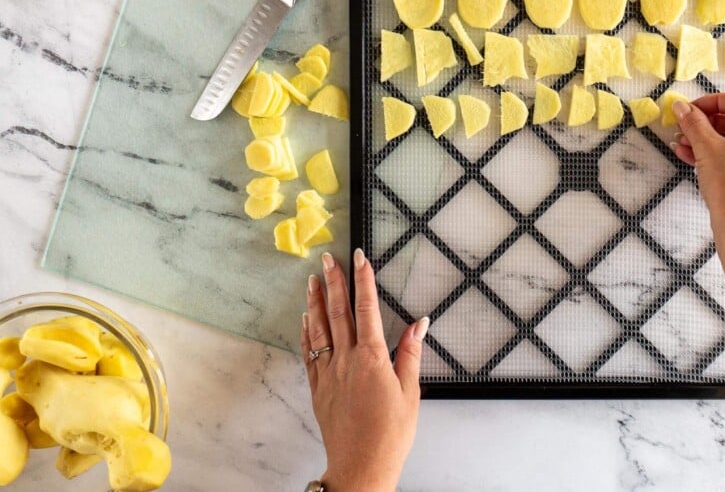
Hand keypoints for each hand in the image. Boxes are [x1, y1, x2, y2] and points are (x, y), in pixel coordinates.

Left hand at [302, 249, 428, 490]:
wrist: (361, 467)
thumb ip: (410, 353)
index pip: (367, 309)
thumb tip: (419, 323)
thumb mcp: (410, 392)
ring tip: (312, 280)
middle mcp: (346, 361)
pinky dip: (307, 332)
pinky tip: (305, 319)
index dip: (363, 280)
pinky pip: (309, 353)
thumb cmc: (391, 434)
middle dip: (334, 282)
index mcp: (372, 358)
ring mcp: (329, 374)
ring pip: (319, 329)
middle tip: (329, 259)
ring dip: (315, 301)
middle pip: (338, 312)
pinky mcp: (318, 389)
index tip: (360, 258)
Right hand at [670, 92, 724, 225]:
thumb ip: (693, 123)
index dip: (710, 102)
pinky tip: (690, 156)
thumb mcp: (708, 147)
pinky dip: (715, 155)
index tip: (690, 109)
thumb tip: (682, 107)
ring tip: (681, 144)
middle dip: (704, 125)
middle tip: (683, 127)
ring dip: (705, 140)